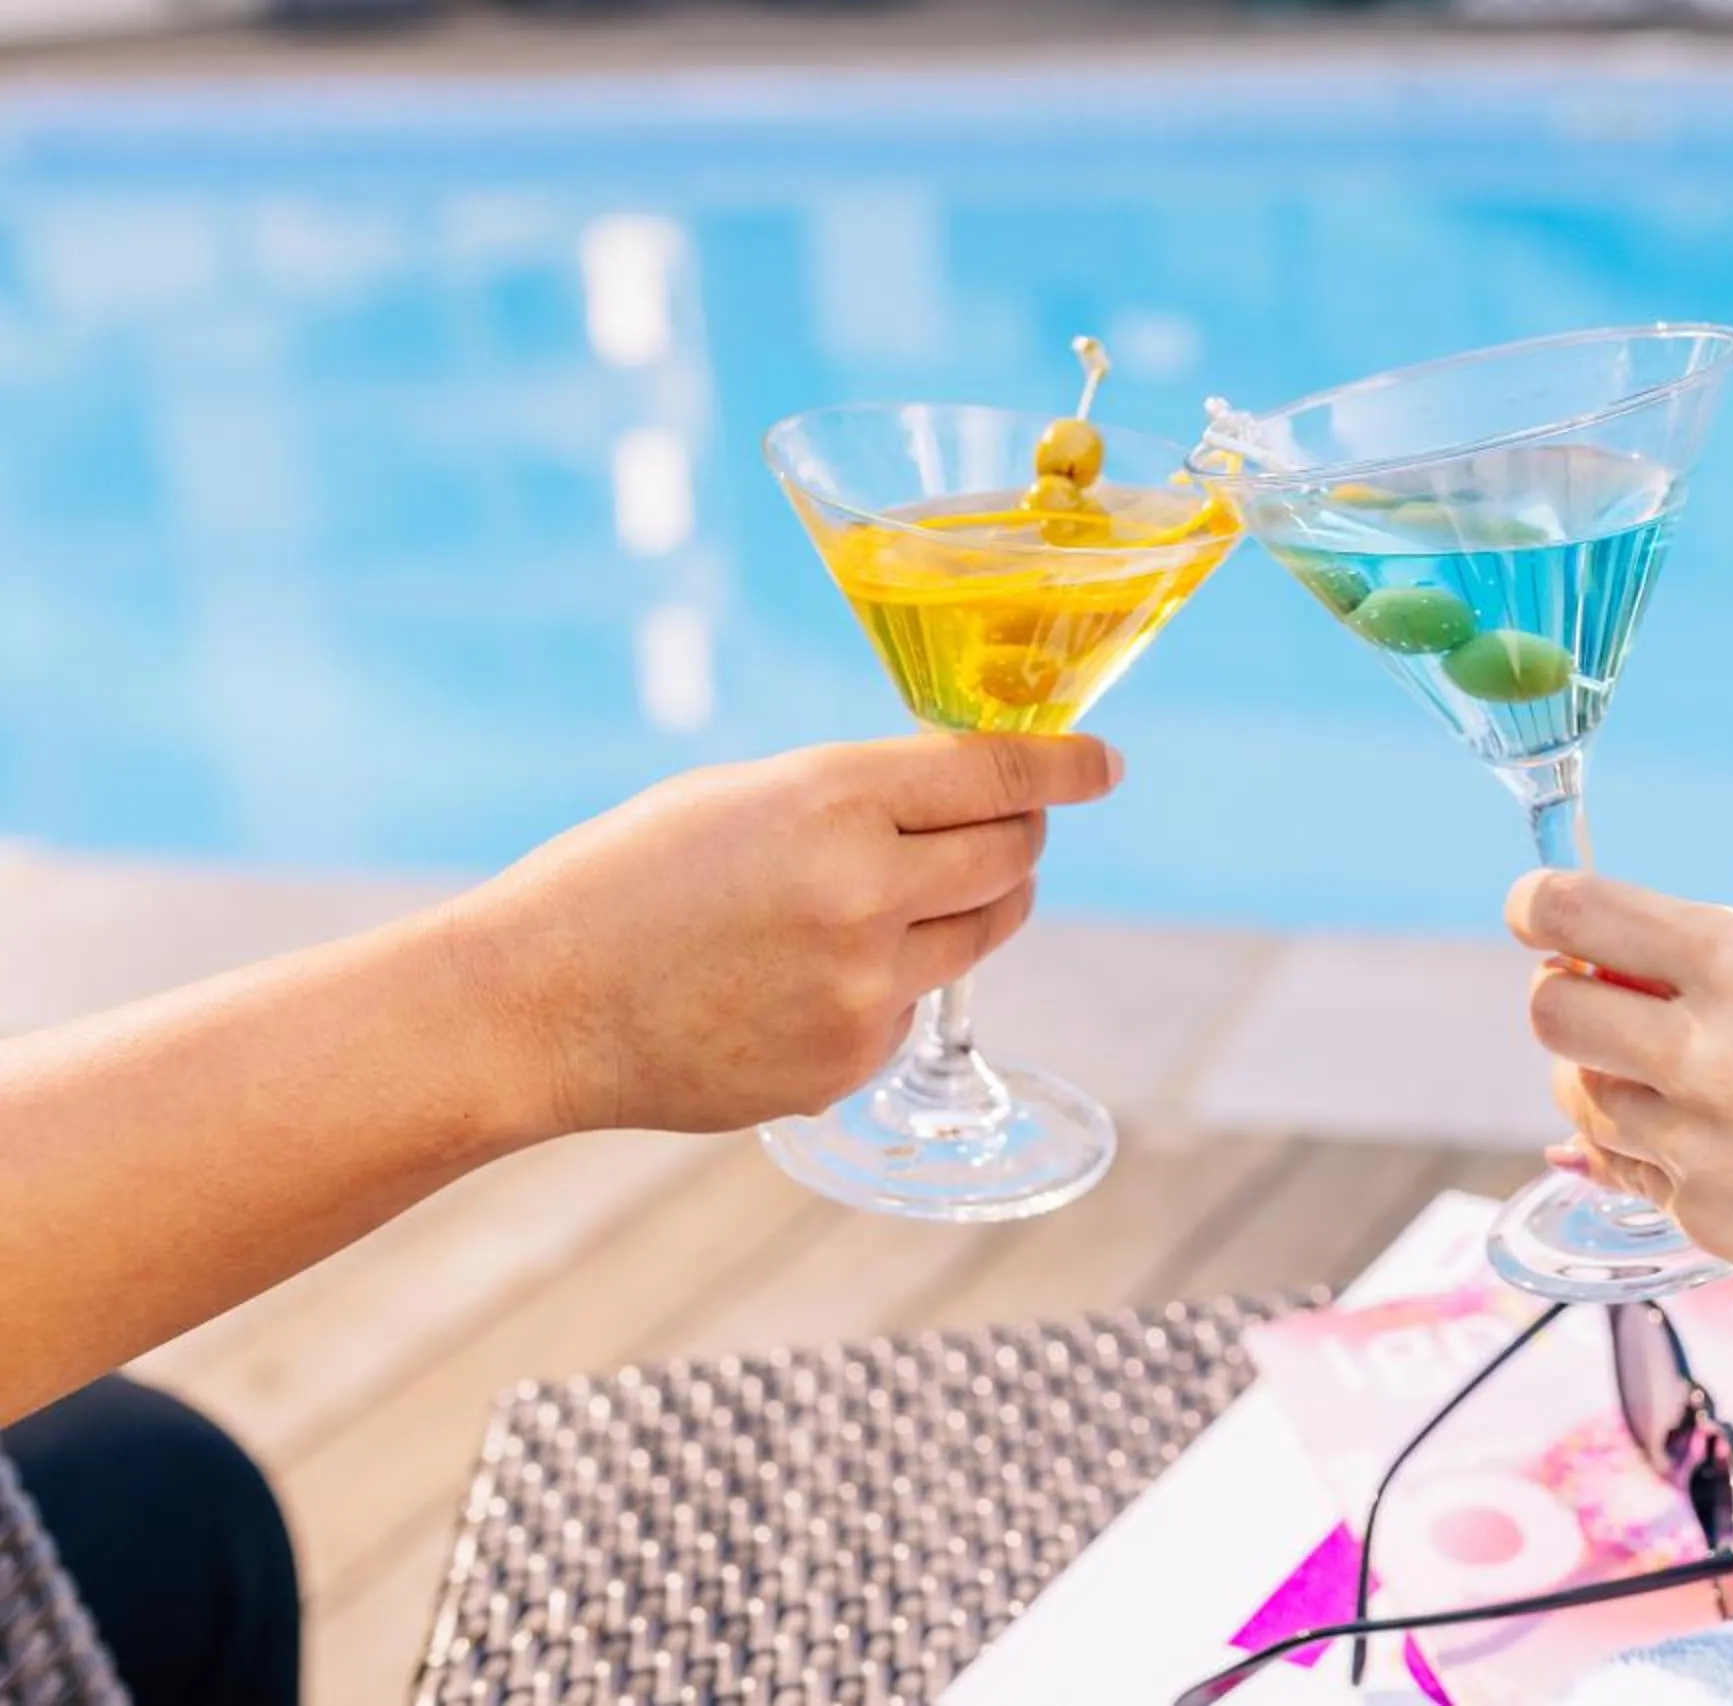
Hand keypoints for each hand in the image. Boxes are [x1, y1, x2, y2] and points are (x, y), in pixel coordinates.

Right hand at [443, 734, 1119, 1137]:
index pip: (999, 775)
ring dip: (967, 907)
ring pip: (981, 934)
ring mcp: (864, 988)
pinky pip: (912, 1005)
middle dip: (1018, 835)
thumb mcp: (745, 797)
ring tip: (889, 899)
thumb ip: (859, 797)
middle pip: (1012, 856)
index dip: (1066, 766)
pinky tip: (804, 979)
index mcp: (835, 800)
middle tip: (998, 827)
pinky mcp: (850, 1062)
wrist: (534, 1008)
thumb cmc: (626, 880)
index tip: (1102, 764)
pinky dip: (889, 984)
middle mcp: (866, 892)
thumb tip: (962, 802)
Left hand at [1508, 871, 1732, 1328]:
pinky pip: (1630, 1172)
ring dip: (1611, 1079)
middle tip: (1613, 1004)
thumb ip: (1706, 967)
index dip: (1535, 908)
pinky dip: (1657, 1152)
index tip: (1536, 913)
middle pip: (1549, 1011)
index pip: (1570, 912)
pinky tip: (1727, 1145)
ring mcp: (1701, 1145)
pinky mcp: (1706, 1220)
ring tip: (1694, 1082)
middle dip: (1568, 1000)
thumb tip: (1586, 965)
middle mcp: (1707, 1049)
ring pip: (1582, 1096)